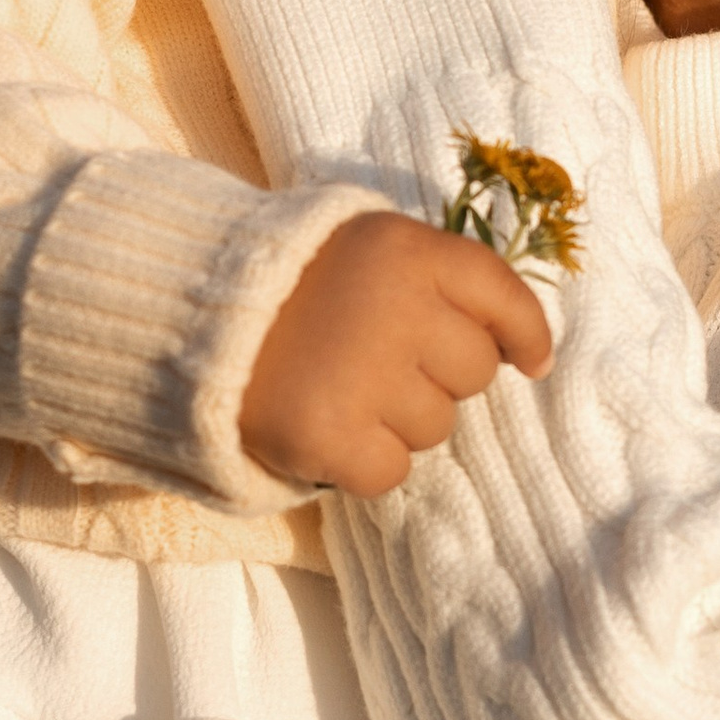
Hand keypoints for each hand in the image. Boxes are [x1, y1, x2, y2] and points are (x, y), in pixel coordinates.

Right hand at [242, 212, 551, 497]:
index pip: (503, 295)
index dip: (526, 334)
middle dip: (439, 375)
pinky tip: (329, 429)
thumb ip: (439, 279)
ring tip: (341, 388)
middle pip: (474, 371)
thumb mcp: (366, 246)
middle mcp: (396, 308)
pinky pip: (392, 472)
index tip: (531, 362)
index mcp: (407, 250)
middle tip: (378, 361)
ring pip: (436, 427)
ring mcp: (363, 375)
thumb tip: (530, 355)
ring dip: (398, 419)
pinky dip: (364, 462)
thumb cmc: (292, 282)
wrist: (188, 315)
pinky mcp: (329, 435)